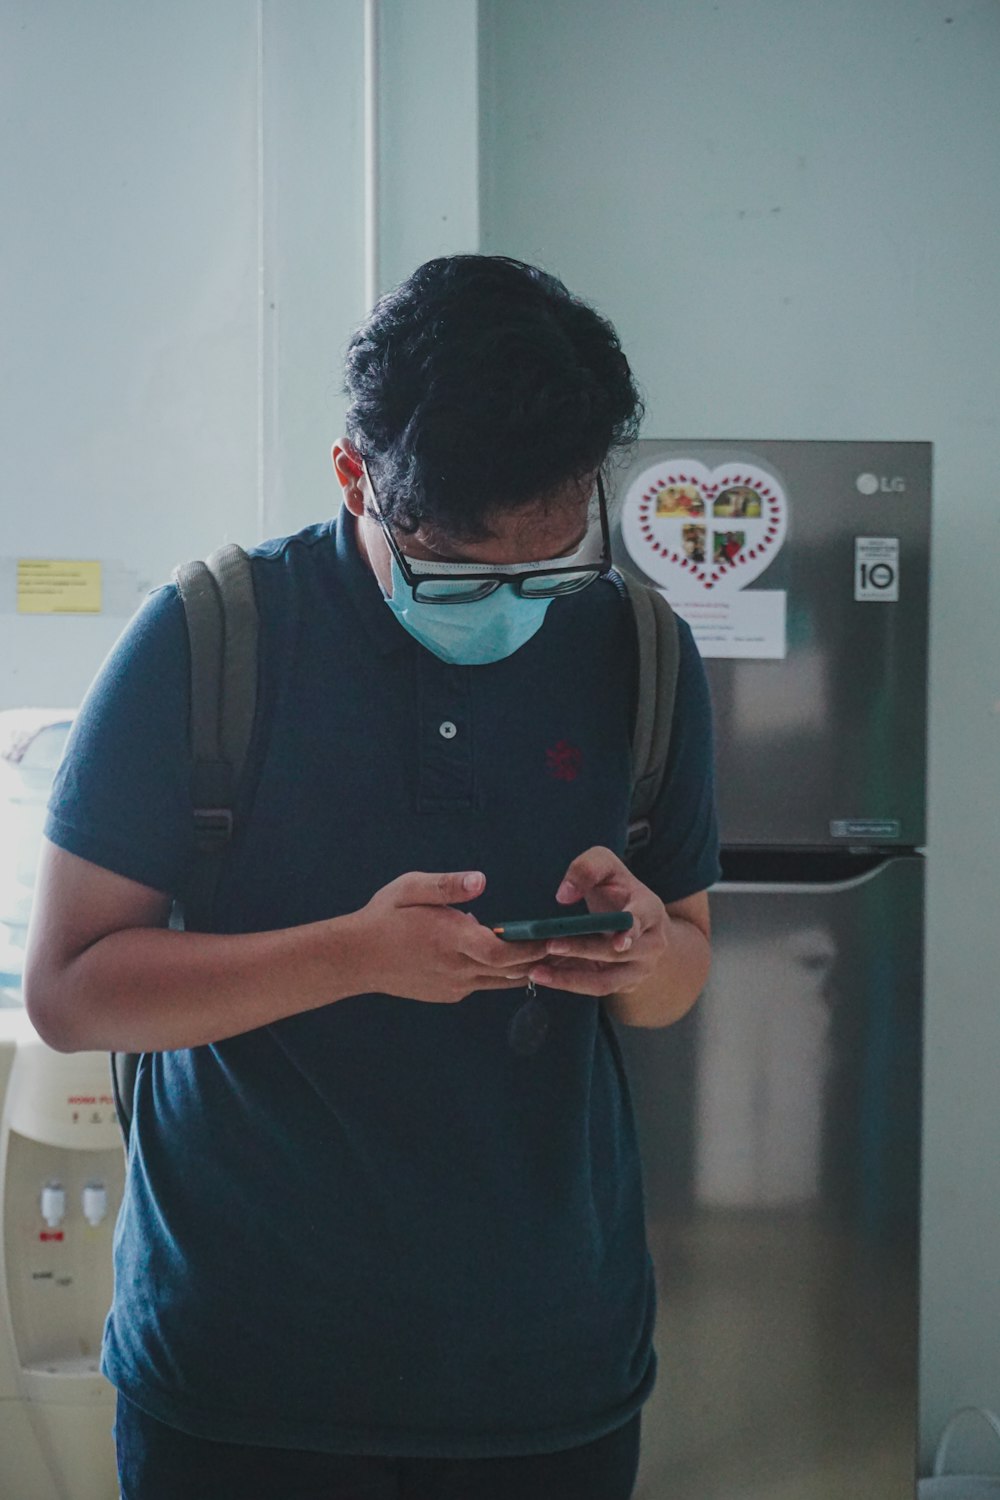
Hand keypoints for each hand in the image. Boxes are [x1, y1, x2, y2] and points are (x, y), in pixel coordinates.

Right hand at [357, 870, 546, 1003]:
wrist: (357, 957)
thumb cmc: (385, 916)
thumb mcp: (412, 887)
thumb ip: (448, 885)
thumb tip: (481, 880)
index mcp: (451, 940)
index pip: (503, 953)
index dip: (532, 947)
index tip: (552, 935)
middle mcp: (457, 968)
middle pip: (510, 970)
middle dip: (537, 957)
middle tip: (563, 944)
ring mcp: (453, 985)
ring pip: (500, 981)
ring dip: (523, 968)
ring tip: (546, 952)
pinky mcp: (448, 993)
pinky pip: (482, 984)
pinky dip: (499, 973)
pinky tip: (507, 958)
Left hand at [526, 847, 669, 997]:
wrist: (637, 920)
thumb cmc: (617, 888)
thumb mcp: (605, 865)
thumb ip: (587, 869)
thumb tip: (564, 895)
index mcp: (650, 910)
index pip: (641, 920)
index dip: (631, 932)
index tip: (619, 943)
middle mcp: (651, 944)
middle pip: (616, 954)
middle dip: (582, 950)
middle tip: (550, 945)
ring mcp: (639, 969)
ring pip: (605, 982)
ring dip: (569, 979)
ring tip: (535, 971)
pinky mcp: (624, 985)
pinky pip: (595, 989)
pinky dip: (567, 984)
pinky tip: (541, 975)